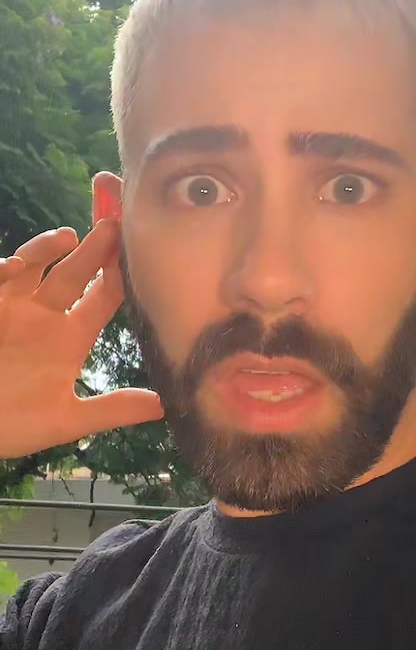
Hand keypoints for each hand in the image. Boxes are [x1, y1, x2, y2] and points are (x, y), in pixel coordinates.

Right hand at [0, 220, 163, 458]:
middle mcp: (45, 315)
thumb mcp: (65, 420)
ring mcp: (12, 308)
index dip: (123, 272)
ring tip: (67, 237)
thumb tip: (165, 405)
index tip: (145, 248)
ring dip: (48, 248)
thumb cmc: (12, 425)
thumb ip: (111, 409)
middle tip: (114, 224)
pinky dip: (4, 271)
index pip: (105, 295)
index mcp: (71, 337)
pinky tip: (15, 267)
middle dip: (94, 248)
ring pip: (33, 265)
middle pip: (75, 272)